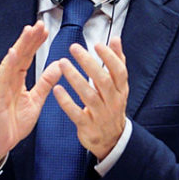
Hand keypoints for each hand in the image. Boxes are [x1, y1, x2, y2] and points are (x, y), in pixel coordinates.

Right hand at [0, 23, 56, 169]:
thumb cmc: (13, 123)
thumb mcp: (35, 101)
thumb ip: (45, 83)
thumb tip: (57, 66)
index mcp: (16, 80)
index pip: (27, 57)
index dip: (35, 43)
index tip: (44, 30)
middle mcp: (7, 80)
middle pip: (19, 55)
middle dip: (29, 39)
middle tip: (39, 24)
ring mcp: (0, 87)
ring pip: (10, 63)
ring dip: (20, 46)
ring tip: (28, 32)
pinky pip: (2, 80)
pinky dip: (7, 66)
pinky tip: (12, 54)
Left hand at [53, 37, 128, 159]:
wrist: (111, 140)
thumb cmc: (112, 107)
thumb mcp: (119, 86)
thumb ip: (117, 62)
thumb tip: (116, 39)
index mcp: (121, 90)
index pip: (119, 72)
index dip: (109, 58)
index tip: (97, 45)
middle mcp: (113, 102)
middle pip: (103, 81)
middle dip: (88, 63)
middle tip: (74, 48)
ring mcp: (101, 115)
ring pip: (89, 95)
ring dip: (75, 78)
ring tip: (63, 63)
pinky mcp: (88, 126)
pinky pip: (76, 113)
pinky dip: (66, 101)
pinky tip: (57, 89)